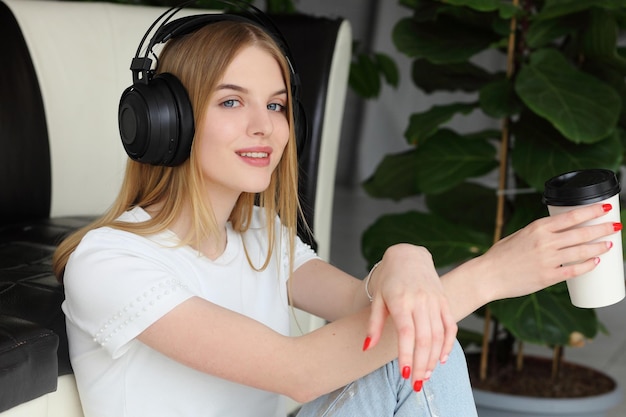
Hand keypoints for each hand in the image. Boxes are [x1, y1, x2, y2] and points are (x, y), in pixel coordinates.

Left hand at [363, 244, 456, 389]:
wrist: (408, 255)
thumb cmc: (389, 279)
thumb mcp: (377, 299)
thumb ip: (373, 324)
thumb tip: (367, 347)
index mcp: (401, 300)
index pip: (406, 334)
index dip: (406, 355)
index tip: (405, 374)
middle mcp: (420, 301)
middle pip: (425, 339)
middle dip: (421, 364)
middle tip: (417, 383)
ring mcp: (435, 301)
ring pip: (438, 335)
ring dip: (434, 358)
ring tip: (426, 375)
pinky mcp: (444, 301)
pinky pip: (450, 326)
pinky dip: (448, 344)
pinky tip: (442, 359)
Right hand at [482, 202, 617, 300]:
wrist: (487, 275)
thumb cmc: (500, 256)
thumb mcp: (519, 236)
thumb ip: (539, 234)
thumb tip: (558, 234)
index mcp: (537, 228)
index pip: (572, 216)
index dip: (592, 211)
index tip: (605, 207)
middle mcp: (545, 242)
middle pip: (581, 233)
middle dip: (602, 228)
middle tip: (615, 226)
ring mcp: (548, 260)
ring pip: (582, 251)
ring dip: (599, 247)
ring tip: (609, 244)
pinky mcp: (548, 277)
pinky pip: (574, 270)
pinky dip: (587, 266)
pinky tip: (595, 262)